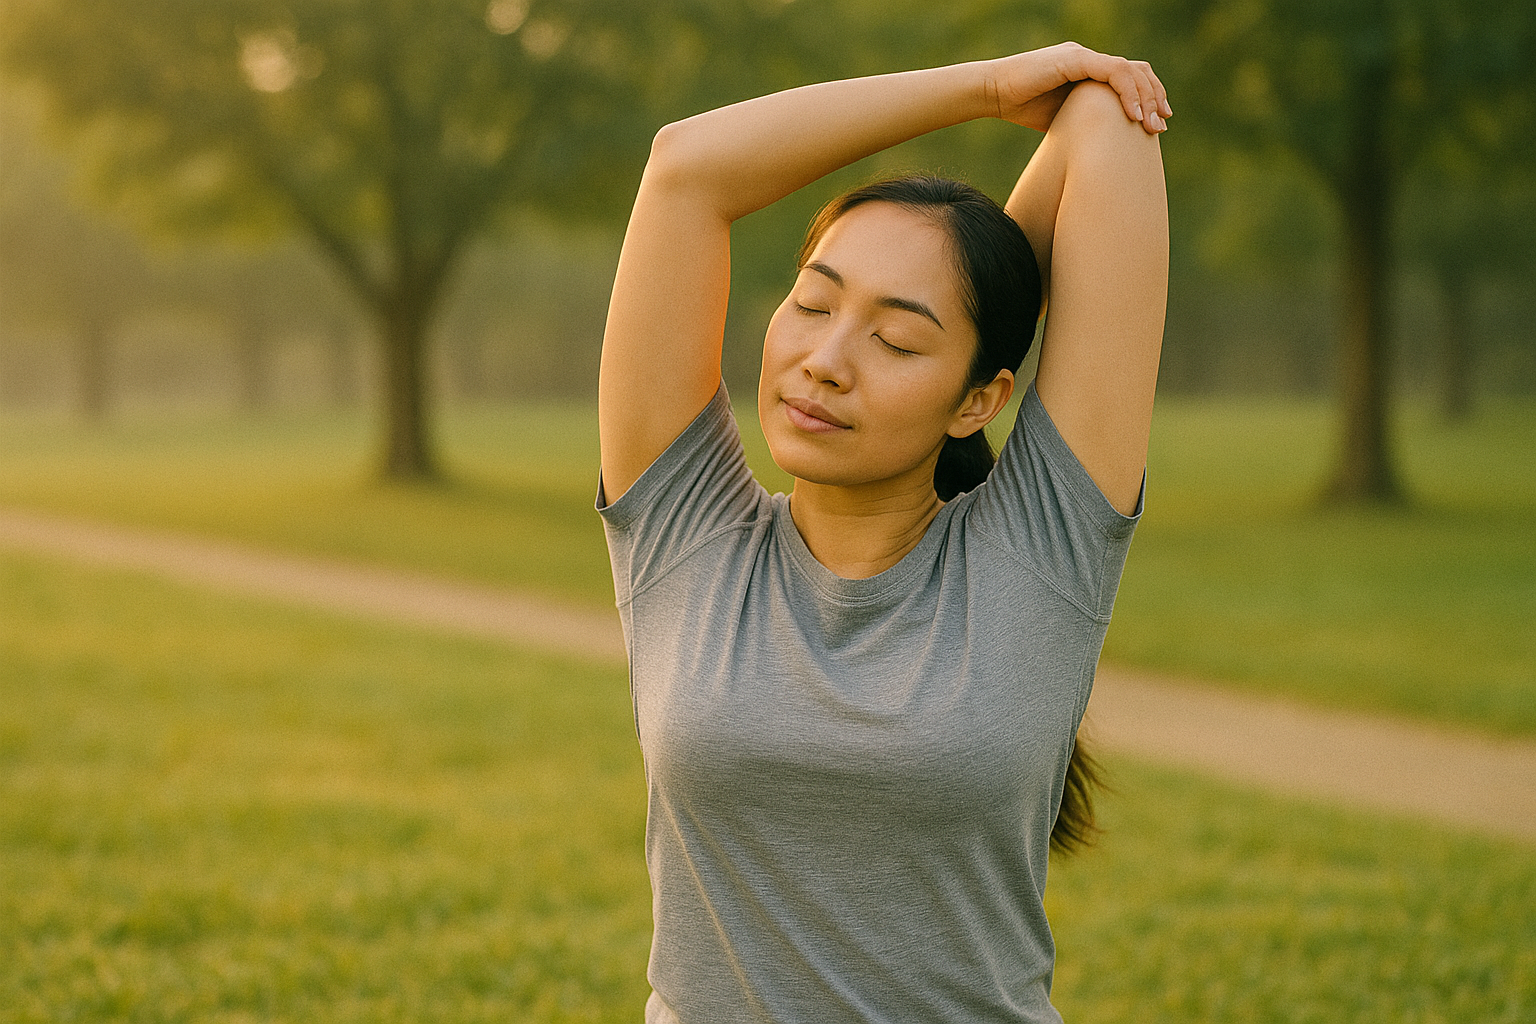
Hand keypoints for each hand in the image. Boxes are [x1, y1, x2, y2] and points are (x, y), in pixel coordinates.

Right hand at [988, 42, 1170, 133]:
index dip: (1150, 97)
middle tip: (1160, 126)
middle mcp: (1091, 59)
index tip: (1159, 123)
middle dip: (1155, 98)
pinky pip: (1112, 71)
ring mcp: (1084, 56)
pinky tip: (1132, 115)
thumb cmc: (1022, 108)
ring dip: (1145, 97)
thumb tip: (1105, 146)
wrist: (993, 93)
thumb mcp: (1063, 118)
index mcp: (1090, 70)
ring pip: (1130, 70)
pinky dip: (1127, 92)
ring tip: (1150, 124)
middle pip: (1138, 70)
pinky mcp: (1075, 59)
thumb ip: (1086, 121)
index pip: (1131, 76)